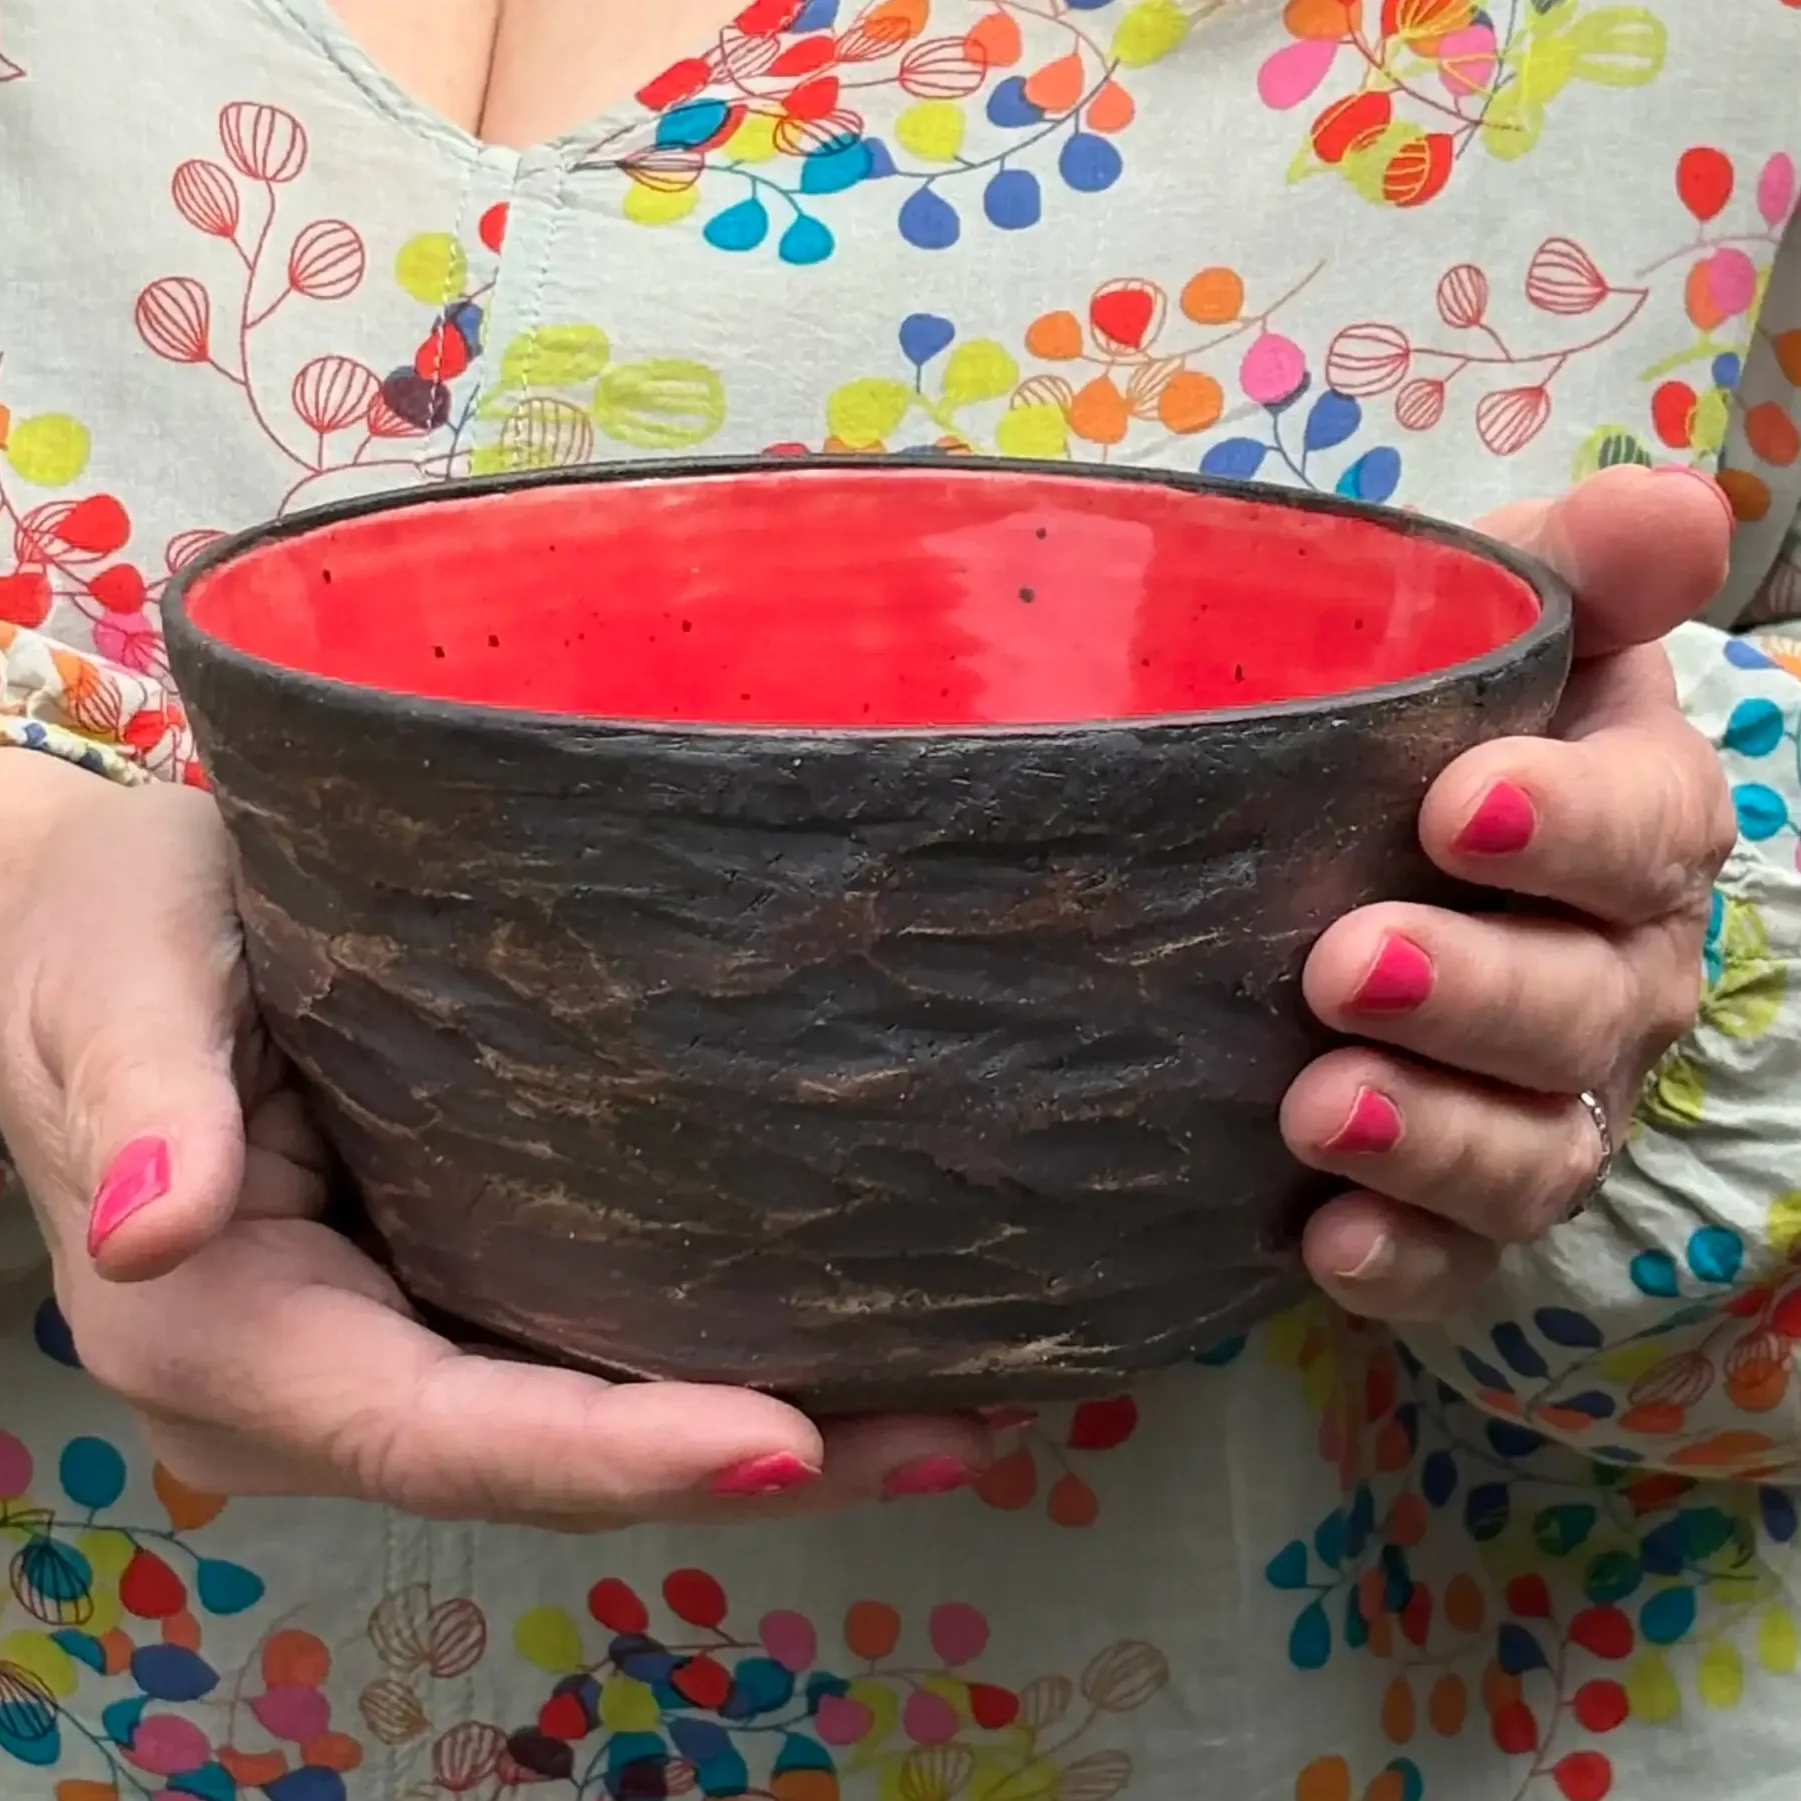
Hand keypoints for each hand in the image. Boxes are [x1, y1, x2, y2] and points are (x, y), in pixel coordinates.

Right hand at [0, 765, 988, 1522]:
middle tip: (945, 1437)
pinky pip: (577, 1356)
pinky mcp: (439, 1285)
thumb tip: (159, 1227)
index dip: (614, 1456)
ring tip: (947, 1412)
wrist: (86, 928)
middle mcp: (317, 1379)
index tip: (788, 1443)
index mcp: (225, 1331)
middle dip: (741, 1467)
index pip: (443, 1432)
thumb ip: (139, 1099)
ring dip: (760, 1436)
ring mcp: (386, 1345)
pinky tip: (842, 1341)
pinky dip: (705, 1369)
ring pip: (579, 1429)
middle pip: (547, 1462)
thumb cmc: (98, 936)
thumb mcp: (112, 981)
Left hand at [1281, 463, 1738, 1320]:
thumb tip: (1676, 505)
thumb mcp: (1493, 616)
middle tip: (1342, 964)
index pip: (1649, 827)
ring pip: (1537, 1150)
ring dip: (1435, 1138)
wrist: (1354, 842)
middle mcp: (1615, 972)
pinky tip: (1324, 1242)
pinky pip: (1459, 1257)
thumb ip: (1580, 565)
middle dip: (1476, 992)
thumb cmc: (1426, 714)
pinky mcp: (1457, 1195)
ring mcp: (1547, 1098)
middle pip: (1586, 1006)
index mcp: (1632, 818)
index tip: (1458, 808)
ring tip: (1315, 1107)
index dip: (1573, 825)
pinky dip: (1404, 1259)